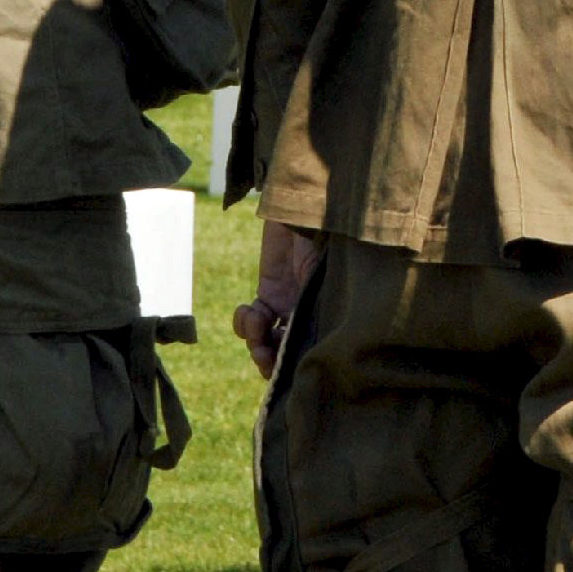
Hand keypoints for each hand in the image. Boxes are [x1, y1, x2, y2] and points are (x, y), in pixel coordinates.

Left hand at [232, 220, 321, 380]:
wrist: (308, 205)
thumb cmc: (327, 236)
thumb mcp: (327, 272)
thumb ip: (317, 303)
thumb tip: (299, 339)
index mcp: (328, 313)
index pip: (311, 352)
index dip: (294, 366)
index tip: (281, 364)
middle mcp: (309, 315)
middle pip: (287, 353)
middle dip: (271, 359)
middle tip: (261, 354)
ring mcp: (287, 305)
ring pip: (265, 340)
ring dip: (255, 341)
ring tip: (254, 324)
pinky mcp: (269, 290)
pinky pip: (252, 319)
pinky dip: (244, 323)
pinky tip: (248, 312)